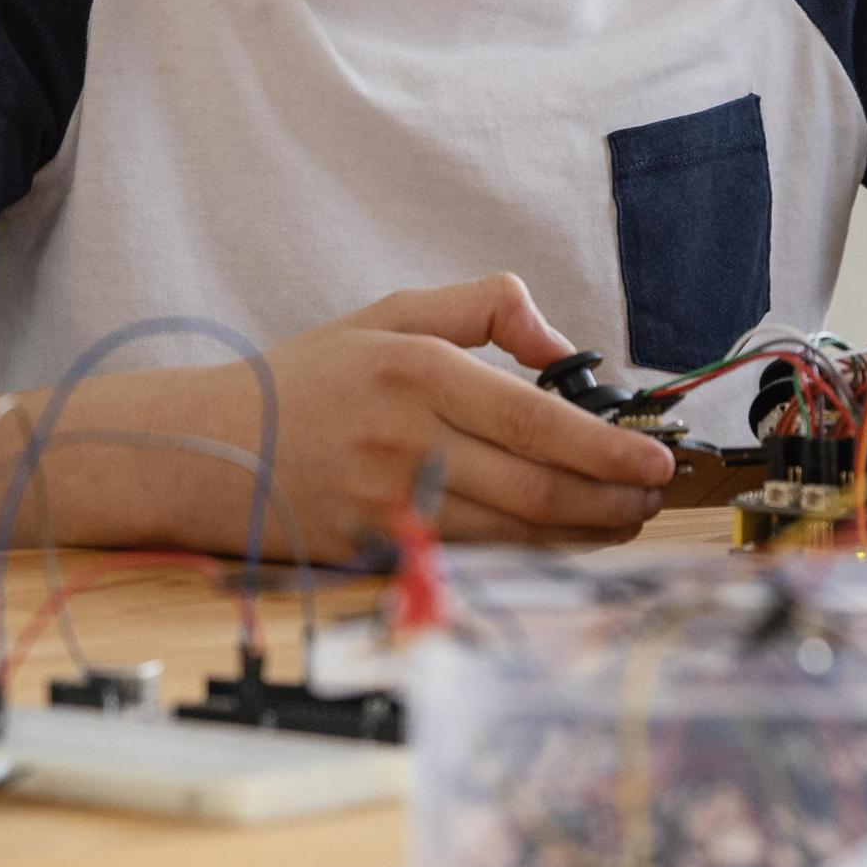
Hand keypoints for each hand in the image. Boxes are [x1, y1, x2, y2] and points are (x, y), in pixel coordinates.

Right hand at [158, 274, 678, 558]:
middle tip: (653, 496)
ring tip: (622, 519)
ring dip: (585, 532)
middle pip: (538, 487)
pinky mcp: (377, 552)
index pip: (536, 418)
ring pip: (516, 533)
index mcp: (414, 371)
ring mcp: (388, 505)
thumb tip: (564, 348)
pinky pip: (476, 560)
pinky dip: (530, 554)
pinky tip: (561, 540)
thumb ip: (484, 307)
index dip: (607, 448)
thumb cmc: (309, 380)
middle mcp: (404, 441)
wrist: (213, 446)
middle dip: (613, 500)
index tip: (653, 459)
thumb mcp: (390, 312)